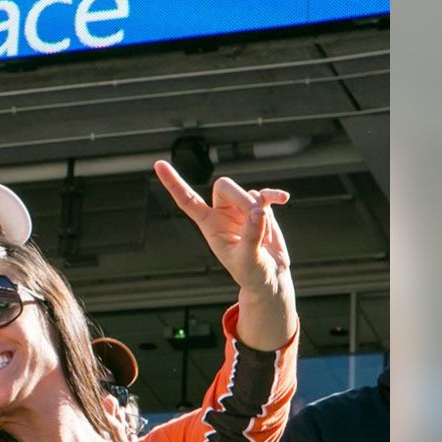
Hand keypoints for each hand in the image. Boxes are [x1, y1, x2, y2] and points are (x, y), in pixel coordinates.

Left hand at [155, 160, 295, 349]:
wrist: (269, 278)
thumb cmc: (252, 273)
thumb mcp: (248, 259)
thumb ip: (251, 235)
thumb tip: (258, 210)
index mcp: (209, 225)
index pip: (187, 200)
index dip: (173, 183)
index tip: (158, 164)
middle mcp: (222, 214)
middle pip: (224, 187)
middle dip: (241, 198)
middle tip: (257, 214)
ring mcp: (241, 210)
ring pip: (248, 193)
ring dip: (260, 208)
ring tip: (266, 234)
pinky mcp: (260, 209)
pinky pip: (265, 195)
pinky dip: (274, 195)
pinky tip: (283, 199)